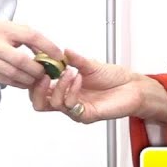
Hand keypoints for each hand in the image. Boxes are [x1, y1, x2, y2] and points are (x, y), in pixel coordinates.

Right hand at [0, 15, 62, 87]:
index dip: (48, 46)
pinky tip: (26, 81)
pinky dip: (20, 83)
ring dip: (31, 79)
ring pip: (15, 75)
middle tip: (48, 72)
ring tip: (38, 78)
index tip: (59, 55)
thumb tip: (49, 51)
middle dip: (38, 69)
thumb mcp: (8, 27)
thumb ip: (27, 37)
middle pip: (22, 61)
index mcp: (4, 30)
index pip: (31, 36)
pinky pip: (7, 82)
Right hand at [30, 49, 166, 123]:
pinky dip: (71, 91)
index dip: (34, 80)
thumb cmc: (114, 78)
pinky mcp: (86, 115)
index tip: (37, 65)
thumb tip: (62, 51)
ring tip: (70, 72)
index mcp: (65, 88)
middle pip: (39, 103)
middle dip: (37, 89)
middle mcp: (68, 100)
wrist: (132, 87)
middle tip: (43, 75)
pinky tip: (78, 78)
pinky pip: (71, 107)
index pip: (40, 90)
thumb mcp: (90, 64)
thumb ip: (75, 59)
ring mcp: (76, 109)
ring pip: (53, 104)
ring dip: (59, 85)